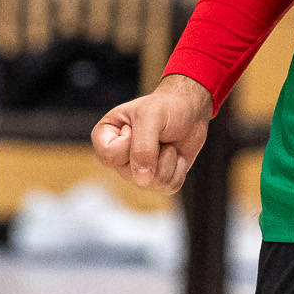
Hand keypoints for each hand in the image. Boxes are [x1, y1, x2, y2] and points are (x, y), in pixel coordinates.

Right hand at [90, 74, 212, 194]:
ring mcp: (136, 172)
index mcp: (105, 137)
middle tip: (156, 133)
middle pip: (131, 174)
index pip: (109, 156)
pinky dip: (179, 168)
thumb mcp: (150, 116)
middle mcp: (117, 158)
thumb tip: (142, 181)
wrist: (189, 112)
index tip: (136, 125)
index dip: (128, 143)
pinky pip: (168, 186)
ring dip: (168, 160)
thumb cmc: (165, 107)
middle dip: (153, 152)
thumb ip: (142, 147)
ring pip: (151, 183)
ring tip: (167, 144)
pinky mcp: (156, 180)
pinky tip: (176, 155)